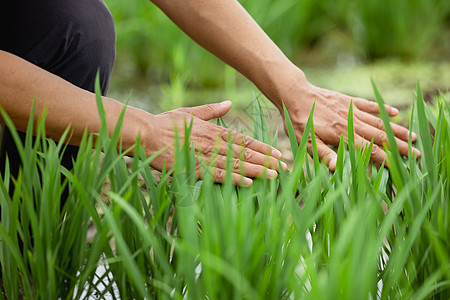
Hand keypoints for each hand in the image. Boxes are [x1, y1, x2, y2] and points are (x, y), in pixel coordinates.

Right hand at [143, 101, 286, 185]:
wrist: (146, 133)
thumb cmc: (167, 123)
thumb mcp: (191, 112)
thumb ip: (212, 109)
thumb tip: (229, 103)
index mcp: (214, 130)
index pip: (244, 139)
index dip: (262, 147)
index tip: (278, 153)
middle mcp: (214, 143)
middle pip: (245, 152)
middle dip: (266, 160)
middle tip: (284, 168)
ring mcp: (205, 156)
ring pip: (236, 164)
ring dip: (256, 170)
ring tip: (274, 176)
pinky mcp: (194, 169)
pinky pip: (218, 175)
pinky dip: (234, 179)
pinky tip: (249, 183)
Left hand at [280, 75, 420, 169]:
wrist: (295, 94)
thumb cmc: (298, 121)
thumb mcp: (306, 142)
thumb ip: (323, 154)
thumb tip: (337, 168)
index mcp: (342, 135)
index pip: (369, 150)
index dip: (385, 159)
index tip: (401, 166)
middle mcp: (351, 122)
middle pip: (380, 136)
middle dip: (399, 146)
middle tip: (416, 154)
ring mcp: (351, 110)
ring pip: (378, 121)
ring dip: (396, 129)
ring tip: (412, 136)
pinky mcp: (348, 101)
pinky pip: (368, 105)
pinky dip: (381, 109)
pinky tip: (394, 112)